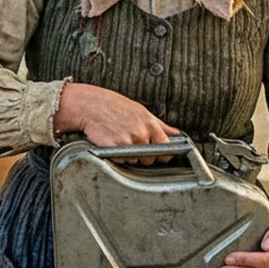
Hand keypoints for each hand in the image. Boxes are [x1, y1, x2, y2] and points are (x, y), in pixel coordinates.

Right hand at [53, 82, 180, 164]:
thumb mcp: (141, 111)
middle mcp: (140, 134)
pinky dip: (118, 156)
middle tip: (134, 143)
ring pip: (135, 160)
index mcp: (150, 124)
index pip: (166, 147)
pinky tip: (113, 143)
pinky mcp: (114, 149)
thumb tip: (177, 133)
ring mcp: (127, 142)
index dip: (163, 152)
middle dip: (145, 155)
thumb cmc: (115, 106)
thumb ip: (161, 125)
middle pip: (150, 158)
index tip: (158, 153)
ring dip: (130, 155)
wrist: (91, 106)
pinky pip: (121, 161)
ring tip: (121, 140)